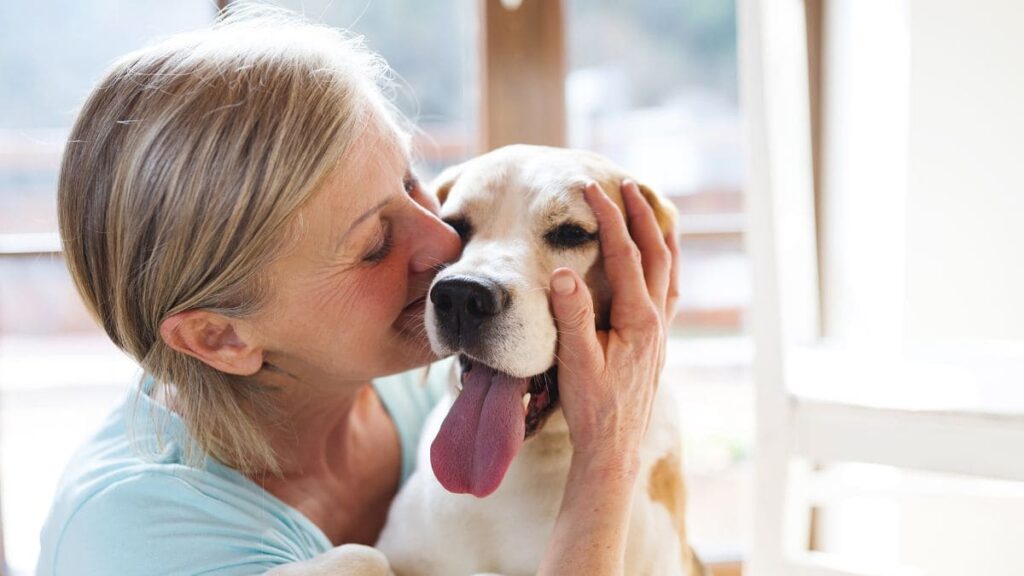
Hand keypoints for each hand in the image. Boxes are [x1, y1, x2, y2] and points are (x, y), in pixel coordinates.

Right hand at [548, 180, 679, 469]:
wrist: (613, 448)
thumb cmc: (592, 408)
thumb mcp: (575, 362)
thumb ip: (572, 316)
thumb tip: (563, 272)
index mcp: (639, 319)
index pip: (625, 254)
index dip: (608, 218)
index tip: (590, 189)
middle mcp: (656, 320)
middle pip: (655, 253)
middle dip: (641, 215)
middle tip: (626, 183)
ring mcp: (660, 331)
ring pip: (669, 270)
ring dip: (659, 235)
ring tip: (652, 209)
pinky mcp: (656, 342)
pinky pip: (668, 290)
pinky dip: (665, 265)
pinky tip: (659, 262)